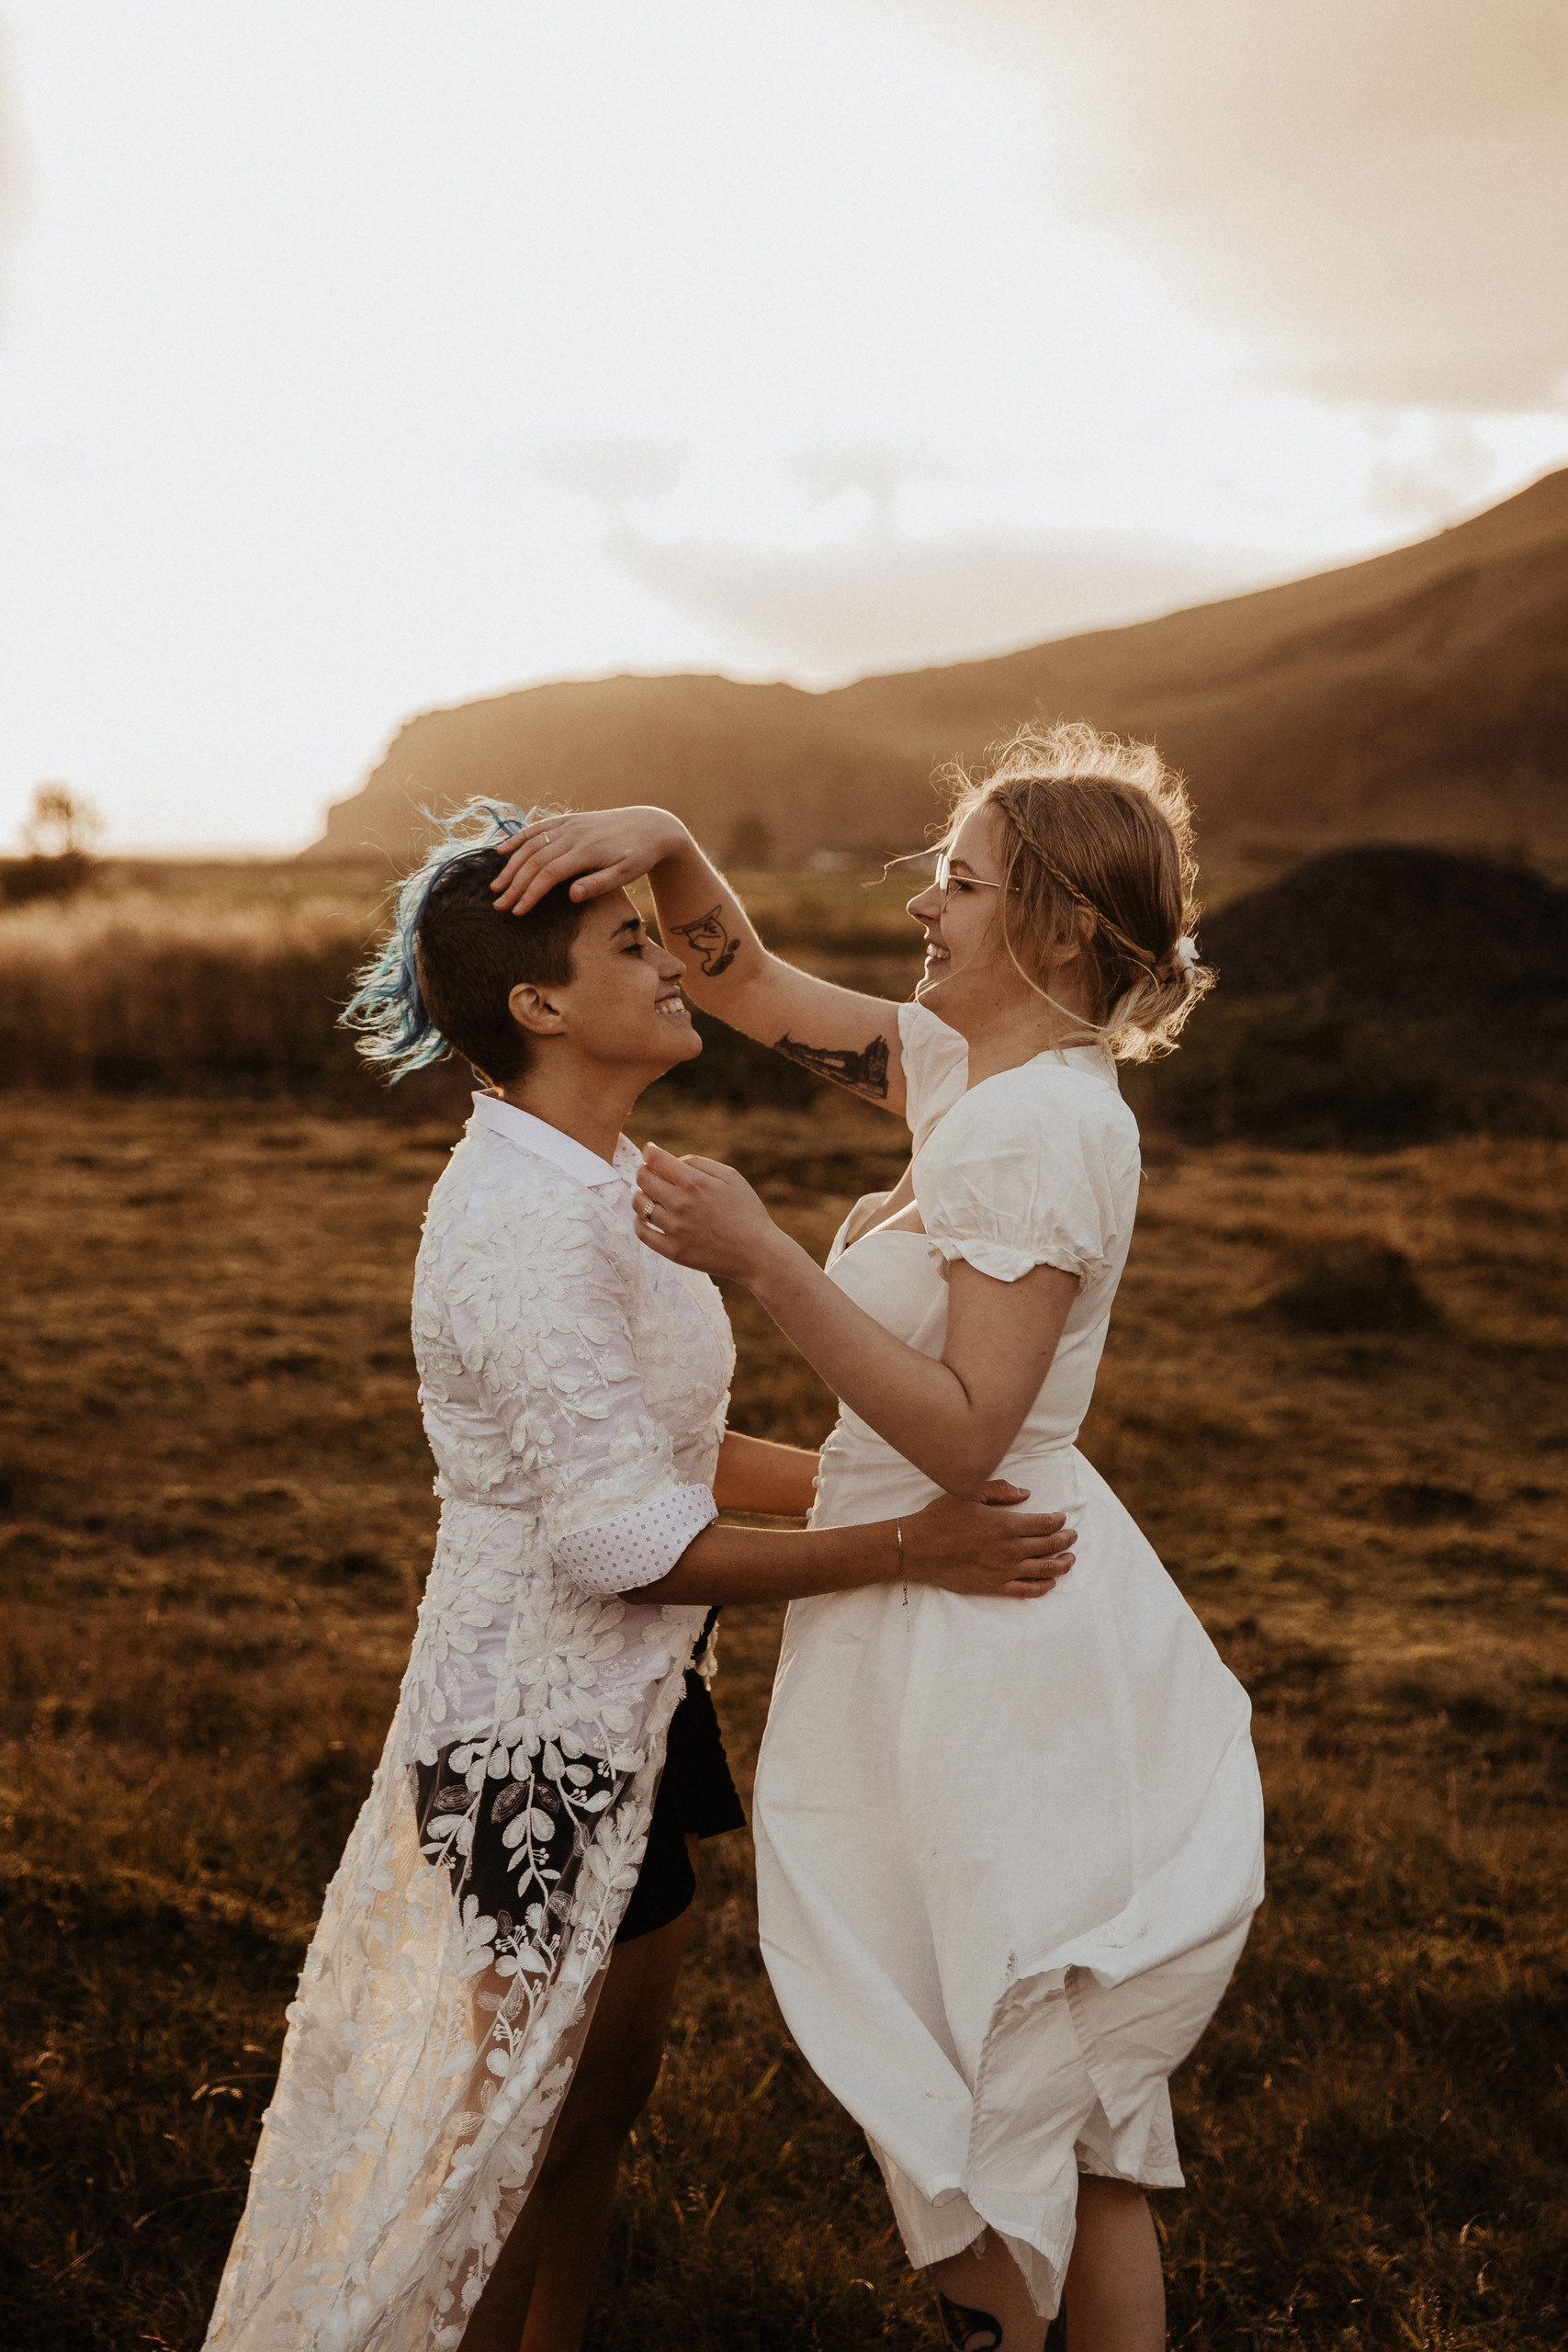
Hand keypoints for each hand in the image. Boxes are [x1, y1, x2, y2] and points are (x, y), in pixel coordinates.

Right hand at [488, 805, 691, 915]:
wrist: (651, 826)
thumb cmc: (640, 856)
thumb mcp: (626, 874)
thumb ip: (598, 884)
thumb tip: (571, 895)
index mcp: (586, 851)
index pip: (548, 874)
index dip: (530, 893)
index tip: (517, 912)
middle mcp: (573, 834)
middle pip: (534, 860)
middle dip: (514, 884)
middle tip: (498, 905)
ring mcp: (569, 824)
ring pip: (531, 844)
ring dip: (510, 865)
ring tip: (496, 886)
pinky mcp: (569, 819)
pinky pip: (537, 827)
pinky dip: (517, 838)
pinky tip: (501, 851)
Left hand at [633, 1142, 787, 1285]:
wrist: (758, 1253)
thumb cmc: (747, 1211)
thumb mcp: (731, 1177)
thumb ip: (699, 1163)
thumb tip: (674, 1162)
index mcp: (694, 1183)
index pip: (654, 1159)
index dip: (649, 1152)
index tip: (651, 1153)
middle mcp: (680, 1204)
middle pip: (642, 1179)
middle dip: (645, 1172)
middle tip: (654, 1176)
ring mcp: (674, 1229)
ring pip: (639, 1205)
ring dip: (642, 1197)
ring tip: (654, 1198)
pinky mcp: (673, 1251)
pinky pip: (642, 1233)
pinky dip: (640, 1222)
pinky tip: (650, 1219)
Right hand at [903, 1483, 1076, 1598]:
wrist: (918, 1548)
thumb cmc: (941, 1518)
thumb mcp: (969, 1493)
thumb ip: (1000, 1490)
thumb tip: (1025, 1494)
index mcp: (1007, 1525)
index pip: (1045, 1523)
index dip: (1058, 1521)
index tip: (1063, 1519)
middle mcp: (1010, 1549)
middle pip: (1050, 1546)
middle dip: (1066, 1540)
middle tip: (1072, 1537)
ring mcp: (1004, 1570)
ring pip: (1045, 1570)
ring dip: (1062, 1564)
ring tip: (1069, 1559)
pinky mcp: (994, 1587)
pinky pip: (1026, 1590)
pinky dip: (1043, 1587)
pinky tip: (1050, 1583)